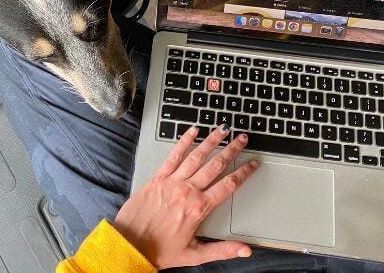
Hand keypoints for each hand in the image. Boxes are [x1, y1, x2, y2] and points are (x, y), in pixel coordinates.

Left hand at [113, 125, 258, 268]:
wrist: (130, 244)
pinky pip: (173, 156)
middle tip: (242, 138)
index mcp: (199, 208)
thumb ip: (222, 250)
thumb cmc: (159, 250)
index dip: (244, 172)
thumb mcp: (194, 255)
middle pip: (215, 165)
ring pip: (196, 156)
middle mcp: (187, 191)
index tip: (253, 163)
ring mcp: (172, 182)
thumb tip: (245, 251)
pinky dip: (184, 142)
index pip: (228, 185)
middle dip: (231, 150)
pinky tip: (192, 131)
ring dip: (211, 141)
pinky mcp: (158, 178)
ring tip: (222, 129)